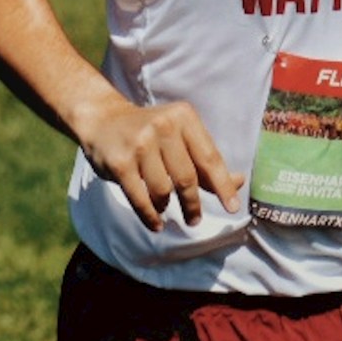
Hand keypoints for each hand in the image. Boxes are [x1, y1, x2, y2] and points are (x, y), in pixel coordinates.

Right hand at [78, 95, 241, 229]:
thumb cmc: (150, 134)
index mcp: (183, 117)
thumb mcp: (180, 137)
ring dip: (167, 205)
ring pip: (164, 190)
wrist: (103, 120)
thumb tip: (239, 182)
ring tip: (165, 207)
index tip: (233, 207)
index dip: (223, 186)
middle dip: (193, 204)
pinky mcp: (119, 162)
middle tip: (195, 219)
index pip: (209, 158)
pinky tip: (156, 223)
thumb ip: (206, 160)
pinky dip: (151, 216)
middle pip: (187, 177)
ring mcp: (139, 144)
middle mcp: (163, 126)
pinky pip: (141, 199)